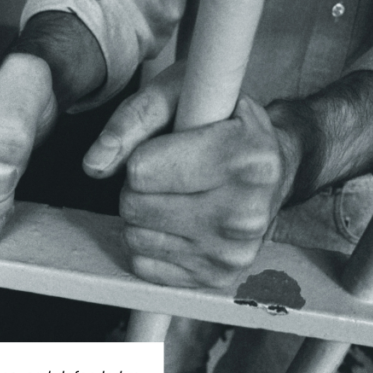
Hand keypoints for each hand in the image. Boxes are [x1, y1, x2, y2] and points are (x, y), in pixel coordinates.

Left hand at [84, 62, 299, 287]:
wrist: (277, 166)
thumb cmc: (225, 123)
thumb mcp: (185, 95)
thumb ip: (134, 119)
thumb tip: (95, 165)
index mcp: (247, 158)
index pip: (142, 171)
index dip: (142, 155)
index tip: (168, 148)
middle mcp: (247, 212)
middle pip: (135, 207)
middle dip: (138, 186)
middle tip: (170, 172)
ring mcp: (234, 251)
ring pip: (135, 238)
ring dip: (143, 215)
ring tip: (176, 194)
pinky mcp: (219, 277)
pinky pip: (144, 265)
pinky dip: (151, 243)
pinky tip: (177, 222)